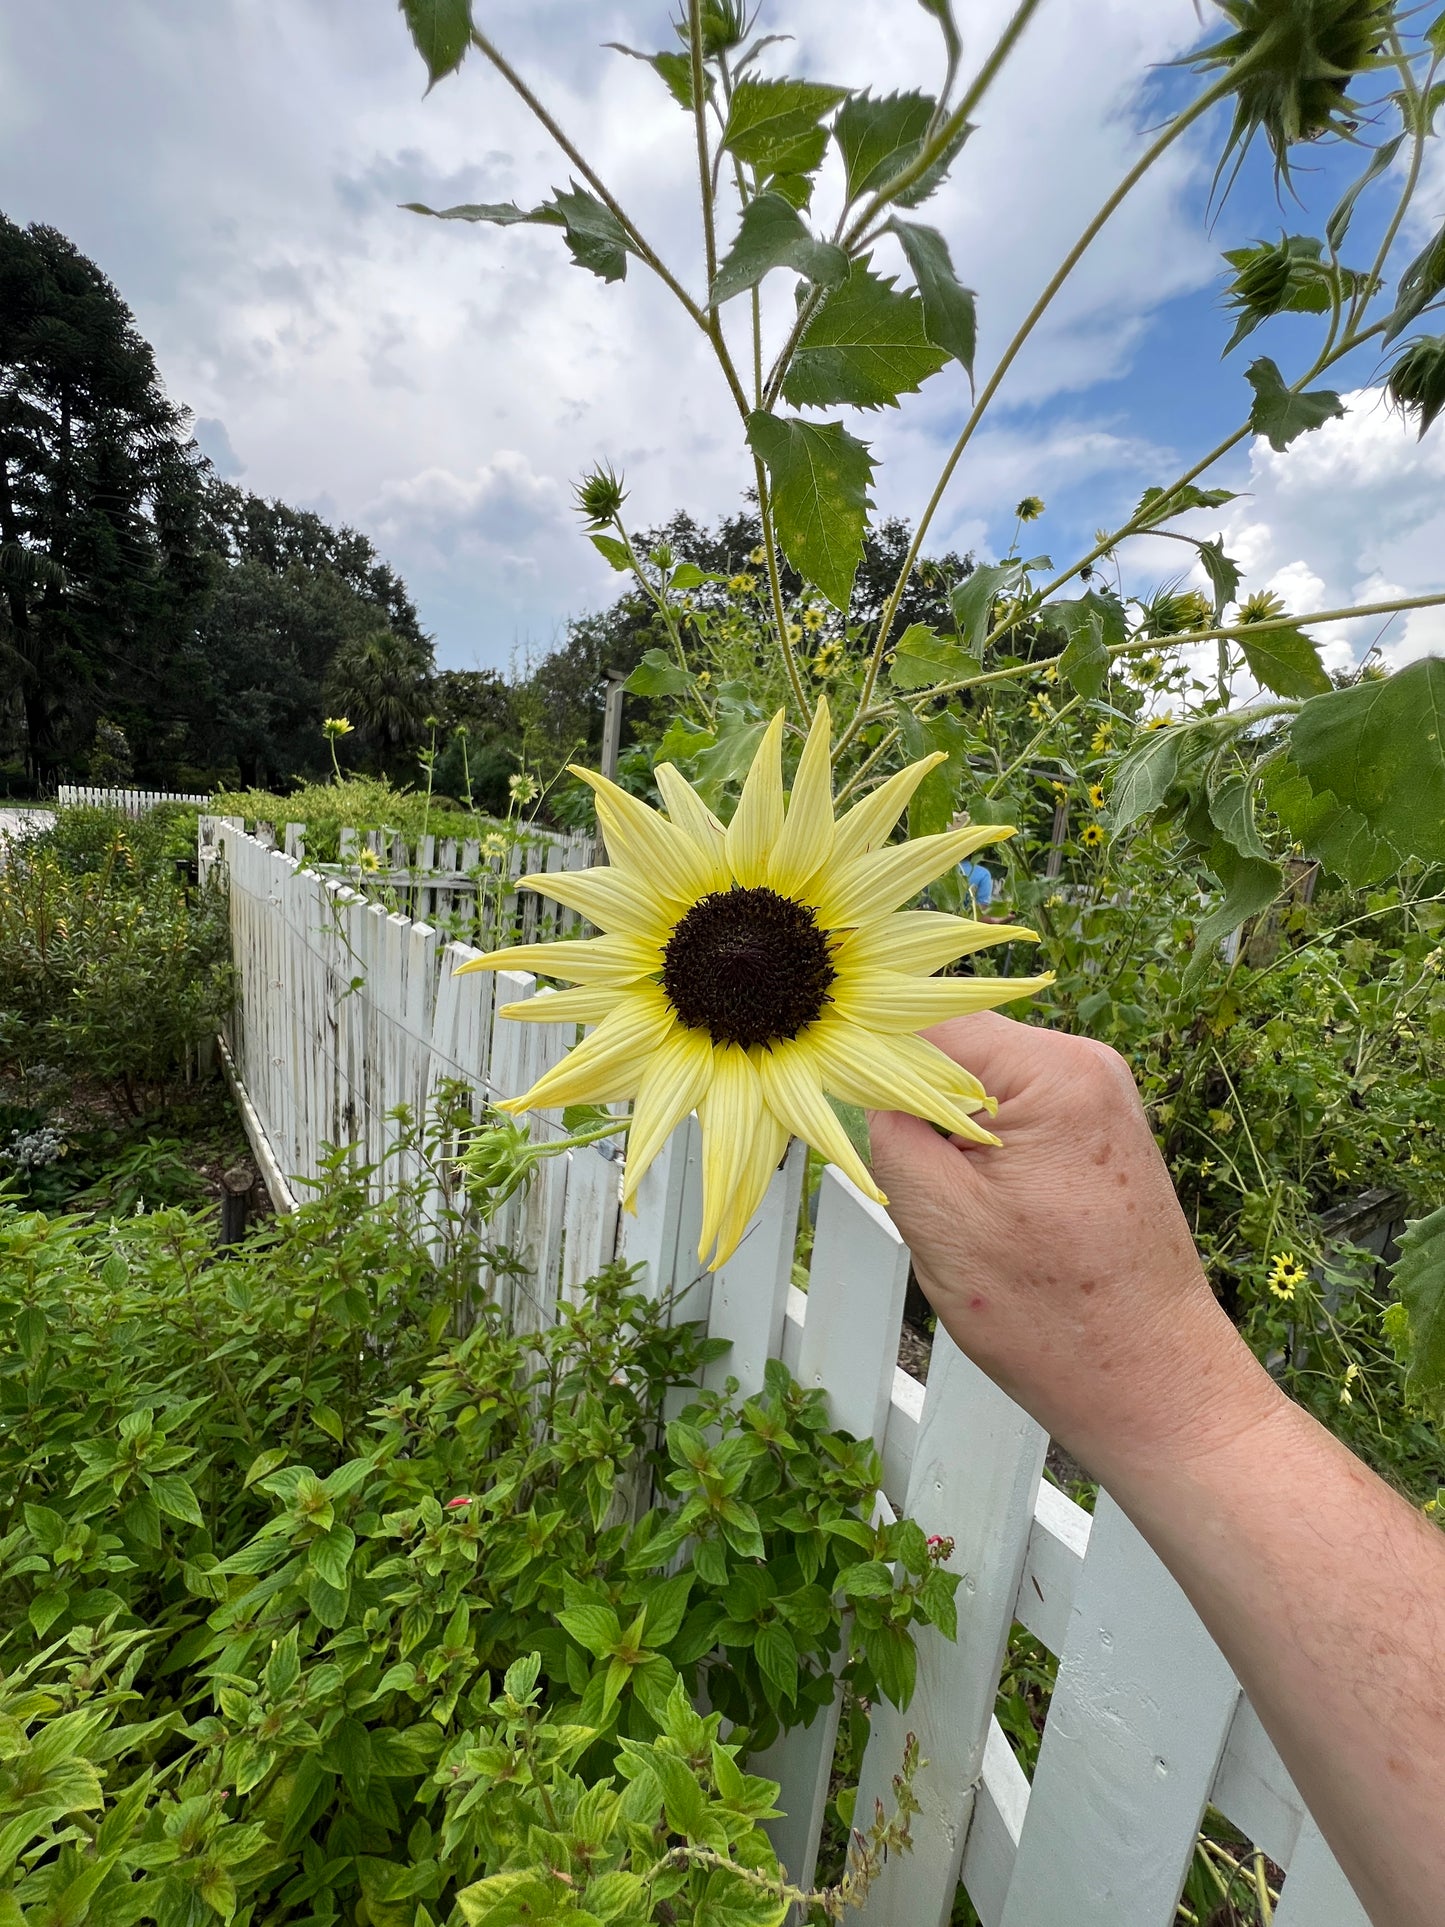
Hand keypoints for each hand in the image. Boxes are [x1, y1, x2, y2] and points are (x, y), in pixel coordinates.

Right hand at [868, 1013, 1281, 1480]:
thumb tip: (866, 1077)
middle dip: (919, 1111)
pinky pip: (1014, 1116)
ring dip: (951, 1141)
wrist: (1152, 1384)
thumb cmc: (1053, 1318)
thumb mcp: (939, 1220)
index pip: (929, 1023)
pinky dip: (985, 1158)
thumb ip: (892, 1130)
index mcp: (1054, 1072)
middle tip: (925, 1194)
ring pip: (980, 1088)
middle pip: (957, 1050)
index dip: (873, 1062)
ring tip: (968, 1217)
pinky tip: (997, 1219)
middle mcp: (1088, 1065)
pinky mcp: (1100, 1133)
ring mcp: (1101, 1098)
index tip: (847, 1116)